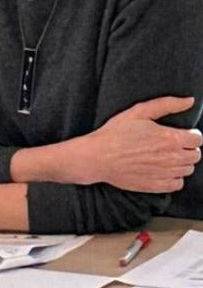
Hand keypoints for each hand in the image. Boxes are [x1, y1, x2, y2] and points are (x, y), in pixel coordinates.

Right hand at [68, 96, 201, 192]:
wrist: (95, 158)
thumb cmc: (114, 134)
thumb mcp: (139, 112)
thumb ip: (167, 104)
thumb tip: (189, 101)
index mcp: (170, 138)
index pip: (198, 139)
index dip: (191, 135)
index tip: (181, 135)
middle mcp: (170, 157)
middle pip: (195, 155)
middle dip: (188, 150)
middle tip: (174, 147)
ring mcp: (162, 173)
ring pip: (188, 170)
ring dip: (182, 164)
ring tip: (169, 159)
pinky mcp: (153, 186)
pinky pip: (177, 185)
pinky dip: (175, 179)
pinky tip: (165, 172)